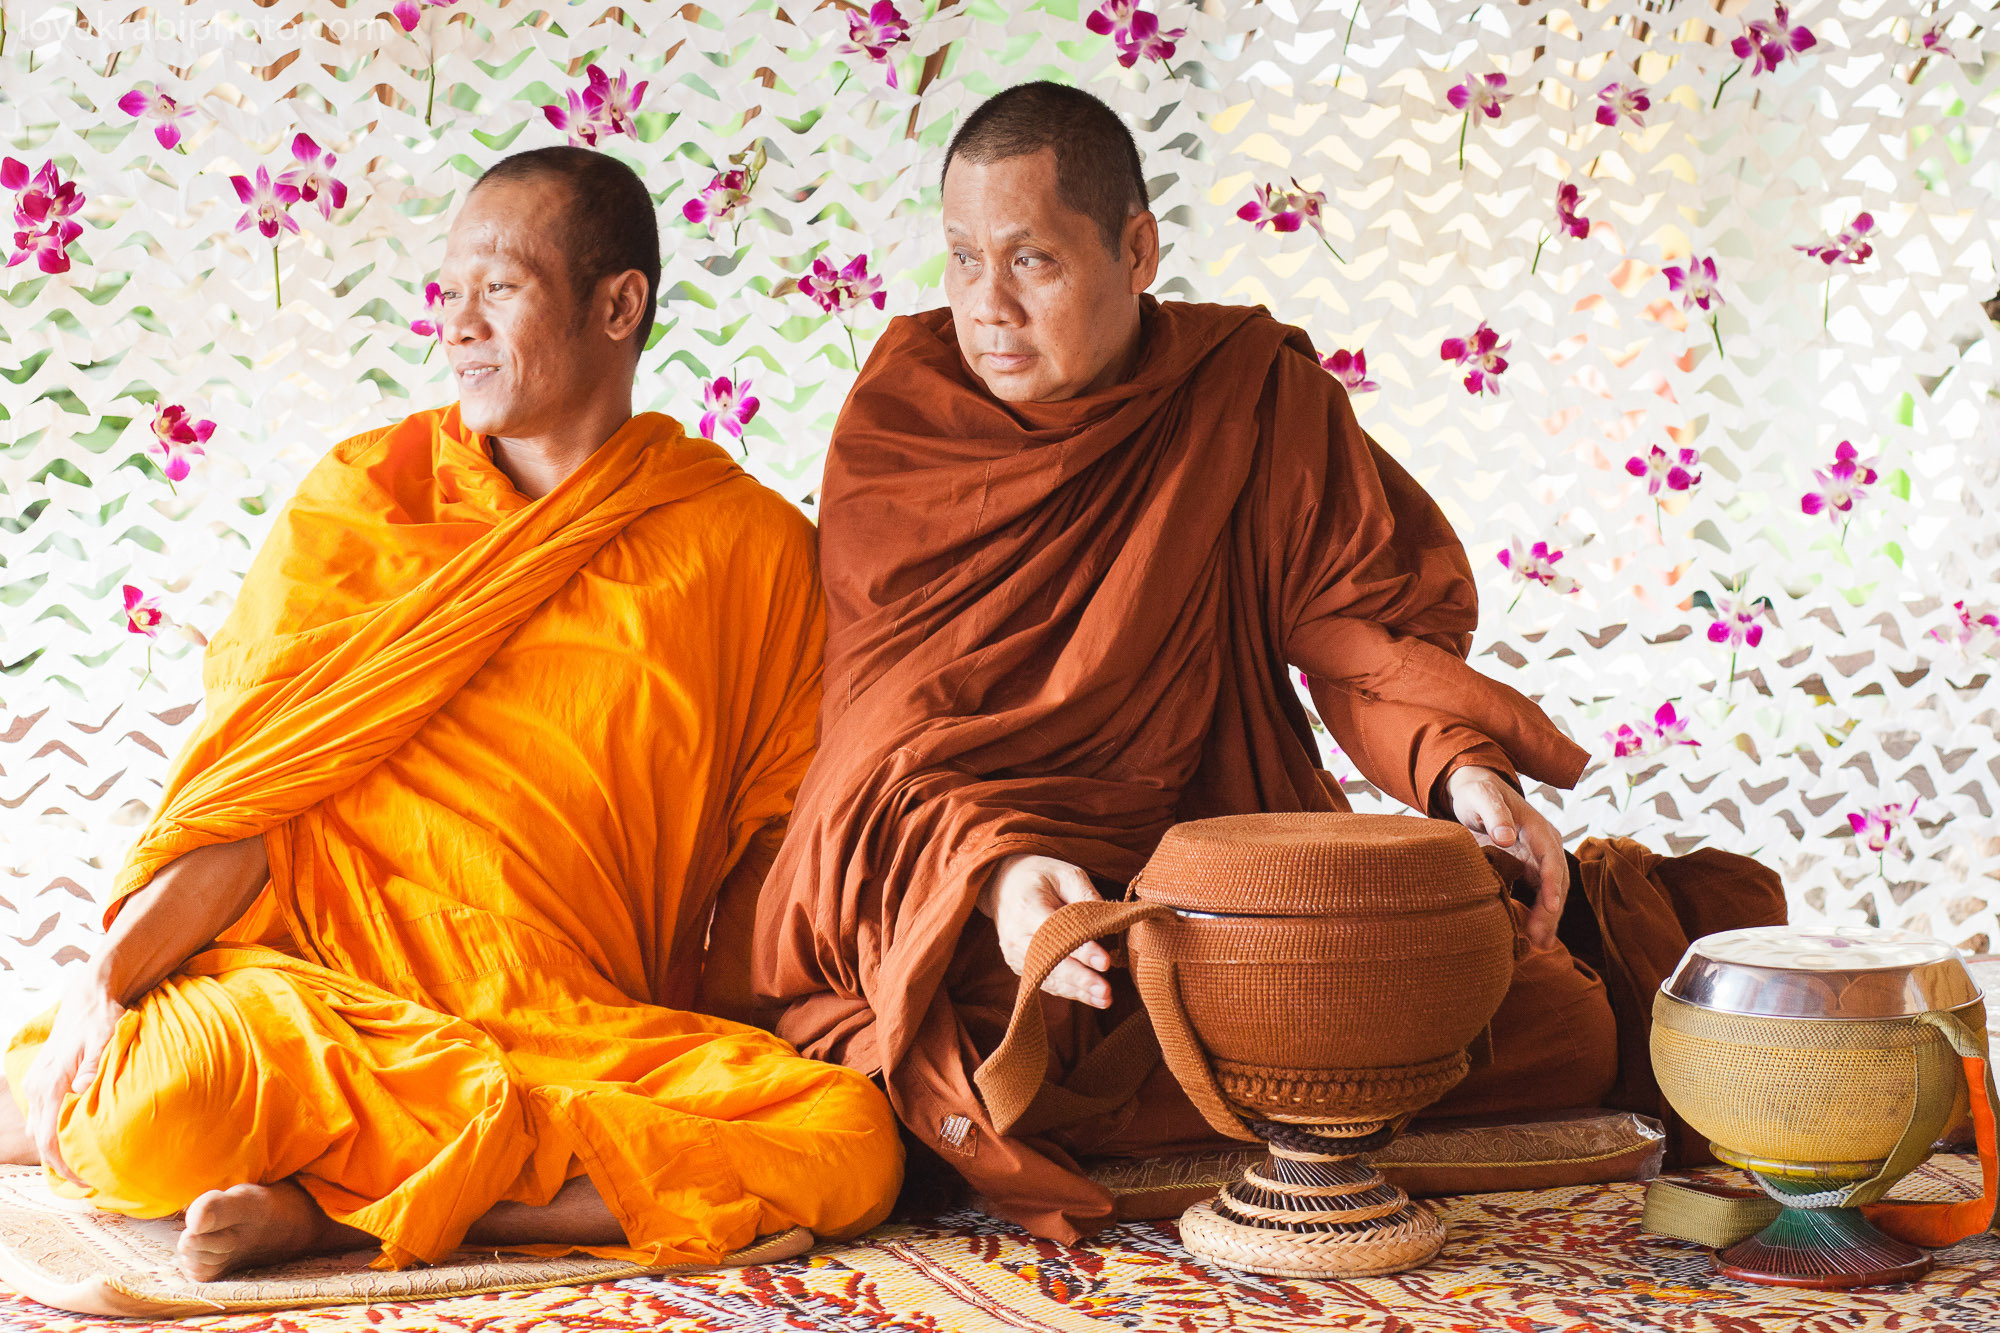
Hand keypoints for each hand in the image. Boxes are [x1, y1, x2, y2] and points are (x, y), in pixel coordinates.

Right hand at [20, 974, 125, 1186]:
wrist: (90, 997)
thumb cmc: (103, 1018)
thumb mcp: (105, 1039)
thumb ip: (95, 1066)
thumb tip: (81, 1090)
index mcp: (51, 1084)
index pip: (48, 1138)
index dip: (63, 1165)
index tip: (85, 1181)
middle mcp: (37, 1087)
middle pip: (40, 1140)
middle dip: (60, 1163)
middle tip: (89, 1180)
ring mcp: (36, 1084)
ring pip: (38, 1128)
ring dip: (55, 1148)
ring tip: (83, 1164)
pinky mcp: (42, 1080)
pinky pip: (42, 1115)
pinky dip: (53, 1131)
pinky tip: (74, 1137)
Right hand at [976, 854, 1112, 1008]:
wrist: (1003, 884)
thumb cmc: (1039, 877)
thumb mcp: (1065, 874)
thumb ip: (1086, 894)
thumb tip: (1109, 921)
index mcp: (1027, 907)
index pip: (1056, 933)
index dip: (1081, 949)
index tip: (1105, 962)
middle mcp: (1016, 935)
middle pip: (1049, 962)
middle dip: (1079, 978)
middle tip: (1106, 991)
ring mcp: (1014, 953)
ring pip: (1047, 977)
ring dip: (1077, 991)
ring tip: (1104, 999)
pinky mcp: (1018, 964)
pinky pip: (1044, 981)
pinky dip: (1068, 991)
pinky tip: (1090, 998)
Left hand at [1445, 765, 1569, 950]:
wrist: (1476, 792)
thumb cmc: (1478, 793)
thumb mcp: (1481, 797)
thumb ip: (1494, 814)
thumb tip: (1507, 838)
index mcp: (1538, 828)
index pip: (1551, 859)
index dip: (1552, 884)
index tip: (1551, 907)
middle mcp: (1545, 845)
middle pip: (1557, 881)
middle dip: (1551, 910)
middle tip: (1541, 938)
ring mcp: (1539, 858)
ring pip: (1551, 892)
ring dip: (1548, 918)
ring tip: (1540, 945)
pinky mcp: (1530, 869)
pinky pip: (1539, 894)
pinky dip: (1539, 915)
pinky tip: (1535, 937)